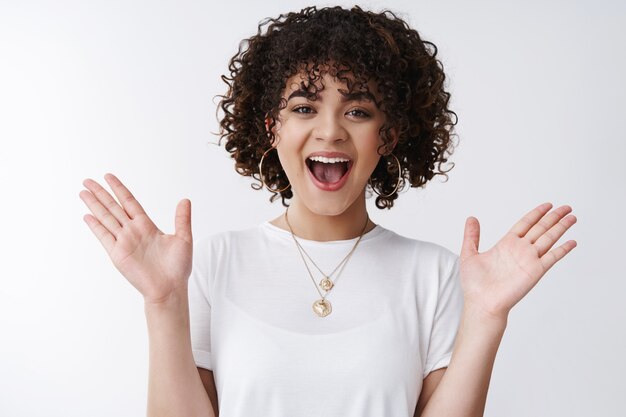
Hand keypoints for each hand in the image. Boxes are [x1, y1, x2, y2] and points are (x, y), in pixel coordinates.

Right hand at [79, 173, 192, 303]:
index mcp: (147, 226)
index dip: (119, 189)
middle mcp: (133, 231)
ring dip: (94, 205)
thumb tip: (185, 200)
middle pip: (113, 207)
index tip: (108, 177)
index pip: (130, 202)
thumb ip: (182, 219)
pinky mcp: (118, 254)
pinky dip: (95, 226)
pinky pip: (104, 236)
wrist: (170, 289)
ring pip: (106, 218)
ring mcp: (124, 242)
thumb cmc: (178, 267)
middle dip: (101, 193)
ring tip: (83, 192)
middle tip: (87, 181)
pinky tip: (87, 215)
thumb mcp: (184, 239)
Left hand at [459, 203, 576, 319]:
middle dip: (554, 217)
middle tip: (566, 207)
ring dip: (561, 227)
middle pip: (541, 228)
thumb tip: (471, 218)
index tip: (547, 205)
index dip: (536, 214)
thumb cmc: (474, 284)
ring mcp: (529, 260)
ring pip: (549, 238)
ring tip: (572, 217)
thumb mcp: (469, 254)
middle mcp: (520, 250)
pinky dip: (563, 249)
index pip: (525, 224)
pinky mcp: (535, 271)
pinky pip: (552, 257)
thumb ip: (471, 235)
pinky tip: (572, 242)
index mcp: (506, 244)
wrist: (481, 303)